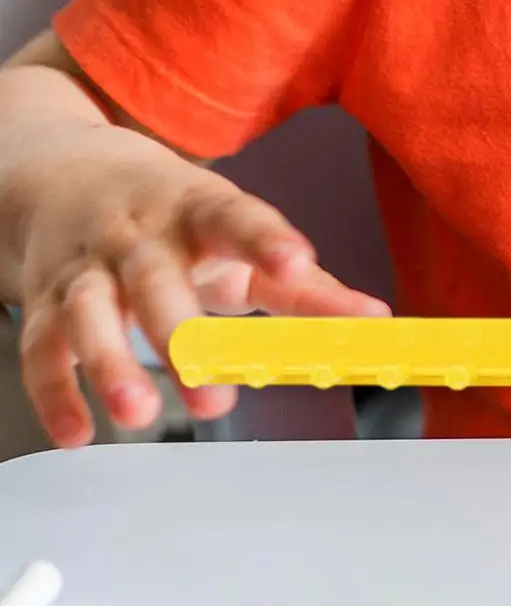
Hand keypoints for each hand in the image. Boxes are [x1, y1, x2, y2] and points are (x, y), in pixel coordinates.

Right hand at [17, 128, 387, 447]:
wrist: (65, 173)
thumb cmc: (174, 217)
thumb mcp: (239, 236)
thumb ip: (304, 283)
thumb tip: (375, 320)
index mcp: (198, 211)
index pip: (236, 219)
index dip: (268, 240)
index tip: (296, 263)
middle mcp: (138, 235)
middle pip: (155, 277)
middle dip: (179, 332)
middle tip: (209, 387)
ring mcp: (86, 266)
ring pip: (89, 312)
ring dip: (110, 363)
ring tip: (138, 412)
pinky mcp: (43, 299)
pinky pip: (41, 348)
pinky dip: (56, 392)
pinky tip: (80, 431)